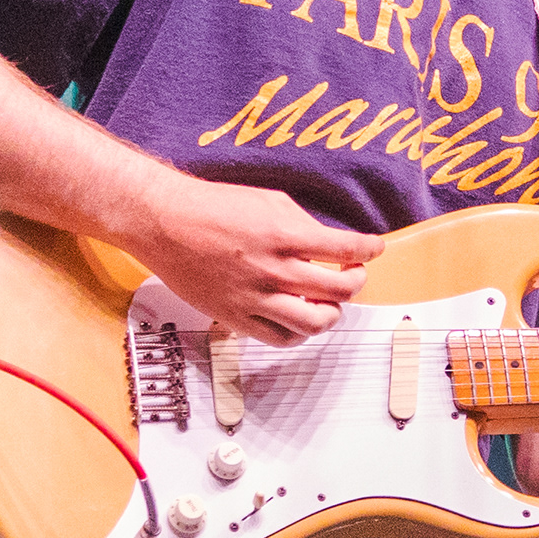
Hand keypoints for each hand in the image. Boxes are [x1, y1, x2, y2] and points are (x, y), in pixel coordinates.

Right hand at [131, 174, 381, 345]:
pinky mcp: (236, 317)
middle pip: (338, 290)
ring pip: (314, 323)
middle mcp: (272, 270)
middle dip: (356, 281)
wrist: (165, 222)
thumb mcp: (268, 199)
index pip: (345, 249)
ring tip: (329, 302)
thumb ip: (303, 224)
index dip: (369, 249)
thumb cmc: (211, 207)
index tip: (374, 248)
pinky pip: (280, 338)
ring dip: (333, 313)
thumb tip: (330, 244)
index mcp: (283, 235)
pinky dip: (299, 332)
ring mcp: (254, 298)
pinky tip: (301, 318)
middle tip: (353, 274)